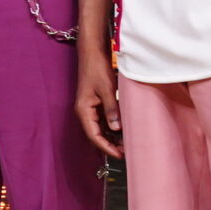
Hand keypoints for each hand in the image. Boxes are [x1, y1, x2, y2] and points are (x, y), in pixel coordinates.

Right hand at [74, 43, 122, 160]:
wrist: (92, 54)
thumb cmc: (96, 69)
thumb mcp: (107, 89)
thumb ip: (111, 109)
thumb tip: (116, 129)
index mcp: (83, 110)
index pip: (93, 136)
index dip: (106, 147)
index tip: (119, 155)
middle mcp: (84, 112)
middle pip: (95, 136)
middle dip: (109, 146)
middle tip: (126, 153)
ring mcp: (89, 109)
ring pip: (100, 130)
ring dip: (111, 138)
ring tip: (126, 144)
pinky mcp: (95, 105)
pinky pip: (102, 122)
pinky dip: (112, 129)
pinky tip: (123, 131)